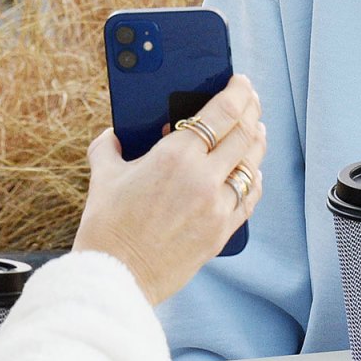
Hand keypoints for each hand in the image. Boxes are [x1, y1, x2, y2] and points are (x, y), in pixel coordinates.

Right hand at [72, 74, 265, 304]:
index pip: (222, 112)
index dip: (238, 92)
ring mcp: (217, 208)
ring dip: (257, 142)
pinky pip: (250, 198)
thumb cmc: (107, 228)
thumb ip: (110, 146)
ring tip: (255, 129)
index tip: (241, 82)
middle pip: (244, 134)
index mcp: (176, 157)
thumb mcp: (104, 176)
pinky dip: (255, 179)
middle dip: (252, 111)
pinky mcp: (222, 232)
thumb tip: (115, 134)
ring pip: (253, 165)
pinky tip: (252, 171)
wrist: (116, 277)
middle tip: (250, 101)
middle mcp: (204, 179)